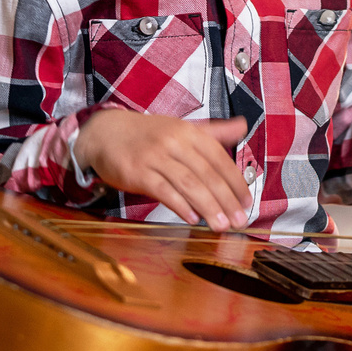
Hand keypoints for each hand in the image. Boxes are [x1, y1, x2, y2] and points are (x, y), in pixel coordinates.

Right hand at [75, 110, 254, 228]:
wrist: (105, 132)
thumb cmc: (148, 135)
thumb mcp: (182, 127)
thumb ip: (214, 131)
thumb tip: (243, 125)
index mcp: (188, 131)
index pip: (218, 158)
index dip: (235, 181)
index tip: (246, 202)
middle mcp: (174, 141)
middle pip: (206, 173)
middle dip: (226, 199)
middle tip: (239, 220)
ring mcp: (155, 156)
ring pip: (187, 183)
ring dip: (207, 206)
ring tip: (220, 225)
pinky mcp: (137, 172)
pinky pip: (162, 190)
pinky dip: (179, 205)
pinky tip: (192, 218)